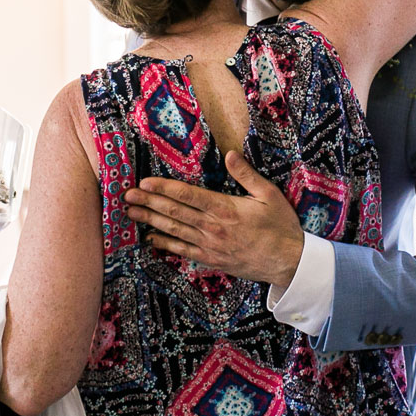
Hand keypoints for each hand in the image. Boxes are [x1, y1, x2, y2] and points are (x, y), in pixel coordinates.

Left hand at [125, 152, 304, 286]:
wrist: (288, 262)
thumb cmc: (281, 227)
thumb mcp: (269, 194)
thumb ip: (246, 174)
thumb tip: (229, 153)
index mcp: (226, 209)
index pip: (188, 196)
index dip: (164, 188)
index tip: (145, 182)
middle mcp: (213, 227)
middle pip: (175, 212)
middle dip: (149, 202)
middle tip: (127, 195)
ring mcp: (210, 245)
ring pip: (174, 230)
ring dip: (151, 220)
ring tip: (131, 213)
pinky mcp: (211, 258)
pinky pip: (183, 250)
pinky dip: (165, 243)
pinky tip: (150, 237)